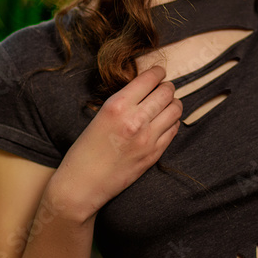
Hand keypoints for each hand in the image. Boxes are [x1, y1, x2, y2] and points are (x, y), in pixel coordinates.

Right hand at [49, 64, 181, 220]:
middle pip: (166, 92)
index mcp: (117, 106)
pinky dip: (172, 121)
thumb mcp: (100, 115)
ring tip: (167, 104)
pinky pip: (173, 129)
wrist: (82, 185)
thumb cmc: (85, 150)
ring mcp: (147, 139)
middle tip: (164, 87)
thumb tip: (146, 86)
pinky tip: (164, 121)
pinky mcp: (154, 154)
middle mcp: (135, 120)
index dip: (157, 72)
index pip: (149, 79)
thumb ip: (124, 101)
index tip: (159, 72)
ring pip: (175, 109)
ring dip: (173, 103)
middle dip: (167, 87)